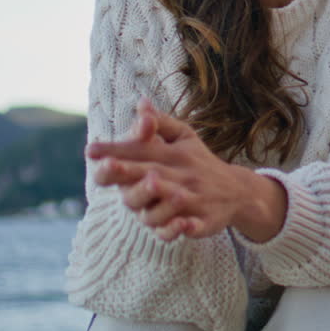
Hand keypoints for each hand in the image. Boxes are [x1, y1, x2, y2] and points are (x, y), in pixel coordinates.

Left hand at [86, 99, 285, 242]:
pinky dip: (186, 227)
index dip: (116, 149)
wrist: (238, 191)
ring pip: (167, 205)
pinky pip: (192, 226)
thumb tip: (140, 103)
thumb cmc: (200, 162)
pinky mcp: (205, 220)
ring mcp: (195, 199)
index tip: (91, 150)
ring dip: (152, 203)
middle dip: (128, 170)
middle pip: (150, 173)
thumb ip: (160, 123)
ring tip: (137, 199)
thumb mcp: (185, 137)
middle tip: (106, 166)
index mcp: (174, 154)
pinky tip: (181, 225)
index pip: (142, 150)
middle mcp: (183, 175)